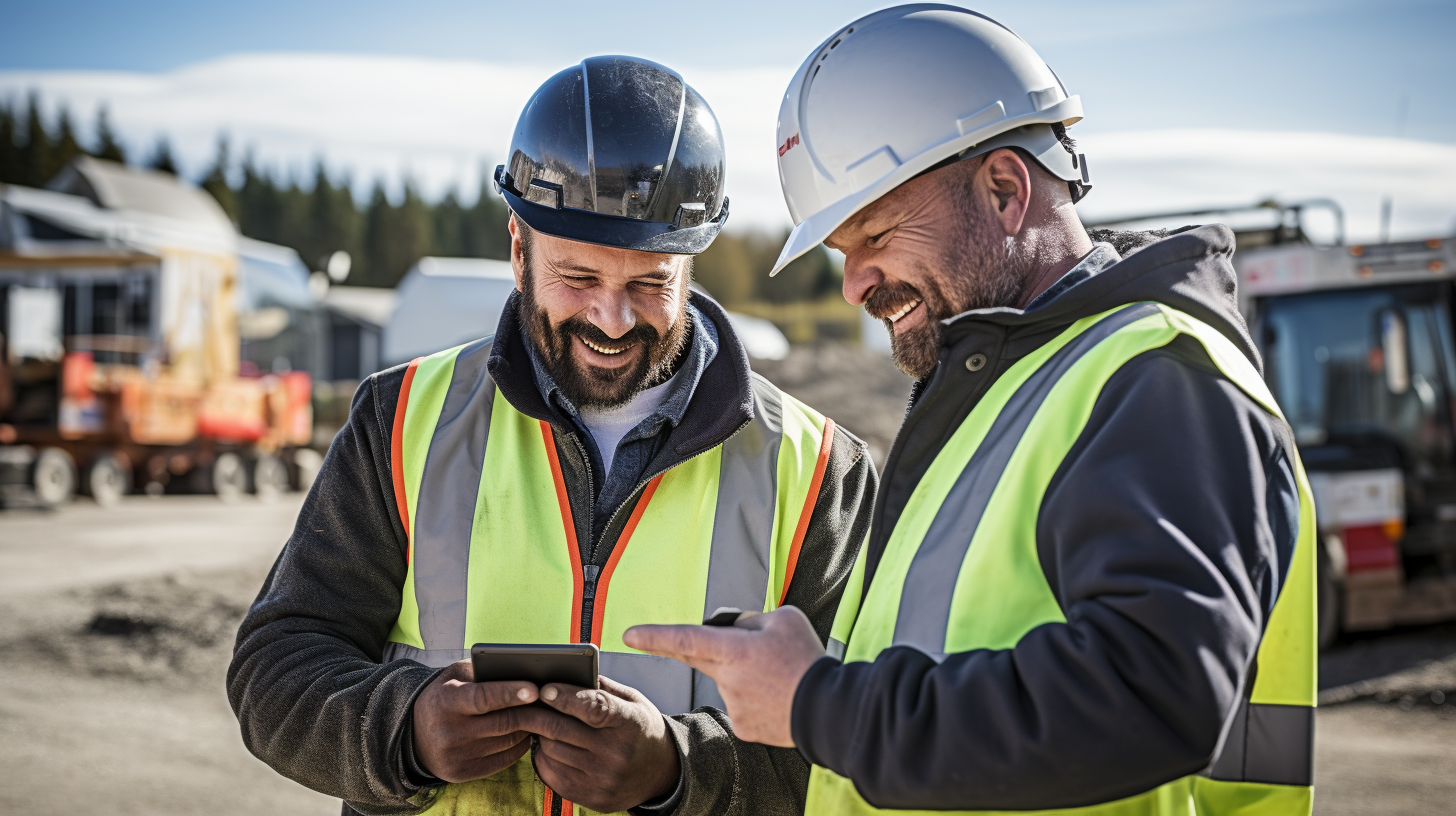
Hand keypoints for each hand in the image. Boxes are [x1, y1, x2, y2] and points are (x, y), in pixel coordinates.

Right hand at [411, 659, 539, 782]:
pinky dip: (520, 745)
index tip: (535, 689)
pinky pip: (504, 759)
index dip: (510, 693)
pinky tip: (526, 732)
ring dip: (529, 727)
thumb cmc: (445, 696)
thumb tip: (521, 668)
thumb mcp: (454, 676)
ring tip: (541, 714)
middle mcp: (449, 732)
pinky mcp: (463, 774)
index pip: (483, 698)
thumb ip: (482, 669)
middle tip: (550, 701)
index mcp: (445, 703)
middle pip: (503, 723)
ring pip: (508, 742)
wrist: (414, 735)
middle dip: (531, 711)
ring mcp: (456, 756)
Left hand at [530, 676, 679, 811]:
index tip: (544, 689)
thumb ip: (602, 688)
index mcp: (630, 723)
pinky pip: (551, 773)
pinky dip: (542, 756)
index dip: (565, 697)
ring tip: (537, 721)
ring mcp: (602, 779)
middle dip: (535, 712)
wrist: (660, 773)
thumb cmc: (641, 729)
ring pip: (551, 750)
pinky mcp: (591, 797)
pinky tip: (547, 744)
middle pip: (562, 730)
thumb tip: (566, 673)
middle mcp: (616, 754)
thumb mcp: (633, 702)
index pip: (593, 708)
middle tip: (521, 701)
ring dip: (538, 733)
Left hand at [623, 607, 822, 746]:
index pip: (684, 639)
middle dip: (711, 649)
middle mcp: (727, 679)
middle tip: (747, 651)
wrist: (829, 710)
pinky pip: (741, 704)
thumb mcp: (784, 619)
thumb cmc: (808, 661)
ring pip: (729, 680)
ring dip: (746, 675)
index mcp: (733, 650)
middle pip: (702, 658)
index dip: (654, 636)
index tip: (629, 634)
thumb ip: (750, 621)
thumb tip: (735, 630)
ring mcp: (733, 706)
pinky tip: (778, 697)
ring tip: (779, 677)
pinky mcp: (742, 727)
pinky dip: (755, 698)